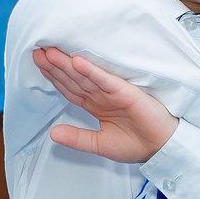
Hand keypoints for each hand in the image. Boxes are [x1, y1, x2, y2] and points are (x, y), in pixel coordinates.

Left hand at [34, 47, 178, 164]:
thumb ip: (76, 138)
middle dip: (55, 65)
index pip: (70, 88)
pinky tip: (79, 62)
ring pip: (86, 76)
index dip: (54, 76)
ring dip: (68, 64)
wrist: (161, 149)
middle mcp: (102, 96)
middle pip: (74, 78)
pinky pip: (106, 81)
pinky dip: (92, 72)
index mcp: (95, 105)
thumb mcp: (99, 144)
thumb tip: (52, 133)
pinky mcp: (126, 93)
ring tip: (51, 52)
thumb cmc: (136, 145)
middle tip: (38, 50)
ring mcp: (113, 92)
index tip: (38, 63)